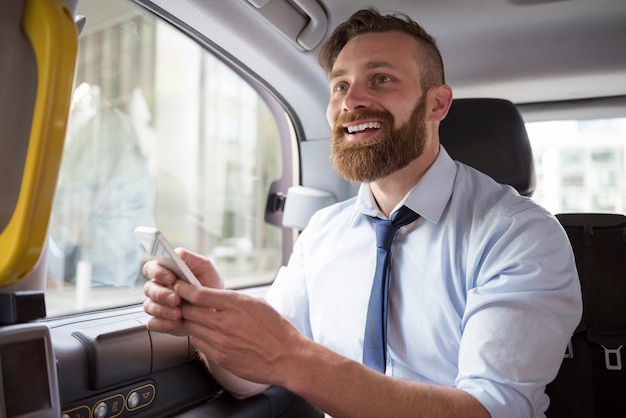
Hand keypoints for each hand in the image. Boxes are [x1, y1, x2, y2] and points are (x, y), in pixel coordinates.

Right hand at [143, 248, 223, 335]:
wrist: (218, 307)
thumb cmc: (209, 283)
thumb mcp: (204, 267)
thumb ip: (189, 258)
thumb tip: (176, 254)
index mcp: (165, 271)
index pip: (151, 268)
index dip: (157, 272)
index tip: (171, 278)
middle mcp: (158, 287)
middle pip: (148, 288)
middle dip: (161, 294)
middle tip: (176, 299)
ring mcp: (158, 305)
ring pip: (149, 306)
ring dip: (163, 310)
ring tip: (179, 313)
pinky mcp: (160, 321)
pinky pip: (153, 323)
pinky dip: (163, 323)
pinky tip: (176, 323)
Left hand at [174, 281, 307, 386]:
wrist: (287, 358)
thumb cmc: (276, 330)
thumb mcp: (257, 304)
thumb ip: (234, 300)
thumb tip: (216, 297)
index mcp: (236, 305)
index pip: (198, 294)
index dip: (183, 288)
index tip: (179, 285)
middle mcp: (225, 323)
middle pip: (189, 311)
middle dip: (182, 305)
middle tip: (181, 302)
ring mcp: (221, 342)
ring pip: (191, 328)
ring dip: (190, 322)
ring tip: (195, 318)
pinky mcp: (220, 358)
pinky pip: (199, 344)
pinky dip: (199, 337)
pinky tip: (207, 334)